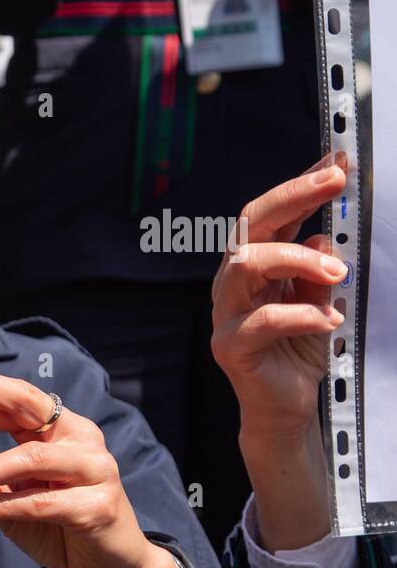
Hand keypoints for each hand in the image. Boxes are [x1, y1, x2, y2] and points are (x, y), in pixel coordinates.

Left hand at [0, 362, 201, 567]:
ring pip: (31, 459)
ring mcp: (97, 471)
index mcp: (64, 432)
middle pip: (30, 409)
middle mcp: (84, 442)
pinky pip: (41, 503)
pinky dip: (3, 506)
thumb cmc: (63, 530)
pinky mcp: (99, 507)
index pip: (20, 400)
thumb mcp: (19, 502)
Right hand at [211, 154, 348, 549]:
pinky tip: (329, 322)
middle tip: (335, 183)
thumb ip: (320, 268)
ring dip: (296, 259)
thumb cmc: (298, 348)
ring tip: (337, 272)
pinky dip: (301, 316)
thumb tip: (327, 236)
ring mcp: (226, 312)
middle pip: (251, 226)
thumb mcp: (321, 299)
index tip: (340, 161)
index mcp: (255, 264)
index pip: (272, 214)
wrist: (285, 406)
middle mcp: (234, 281)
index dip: (302, 184)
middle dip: (294, 197)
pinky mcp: (230, 345)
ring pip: (246, 264)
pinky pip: (262, 321)